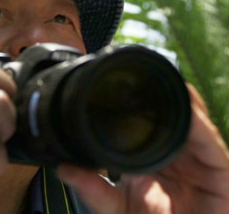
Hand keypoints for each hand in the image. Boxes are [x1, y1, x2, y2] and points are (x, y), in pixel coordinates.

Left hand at [58, 84, 228, 213]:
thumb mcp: (116, 207)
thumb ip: (93, 189)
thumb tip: (63, 168)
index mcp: (156, 159)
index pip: (150, 123)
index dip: (138, 104)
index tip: (117, 86)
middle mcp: (180, 156)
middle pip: (174, 117)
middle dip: (161, 95)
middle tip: (141, 75)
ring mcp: (201, 163)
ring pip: (195, 123)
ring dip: (181, 102)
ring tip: (163, 81)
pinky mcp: (222, 173)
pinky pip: (211, 144)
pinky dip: (199, 125)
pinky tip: (186, 110)